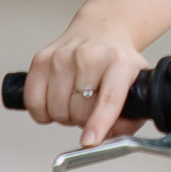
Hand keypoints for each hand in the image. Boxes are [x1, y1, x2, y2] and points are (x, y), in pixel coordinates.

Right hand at [25, 14, 150, 146]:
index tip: (89, 141)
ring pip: (56, 110)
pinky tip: (56, 99)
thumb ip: (130, 118)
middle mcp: (90, 56)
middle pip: (78, 111)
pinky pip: (34, 102)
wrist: (101, 30)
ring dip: (64, 116)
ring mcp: (63, 56)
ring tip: (75, 100)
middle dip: (83, 121)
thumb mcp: (136, 86)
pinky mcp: (41, 58)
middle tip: (89, 110)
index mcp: (120, 63)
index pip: (108, 97)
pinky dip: (43, 111)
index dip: (98, 122)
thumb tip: (107, 138)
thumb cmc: (118, 63)